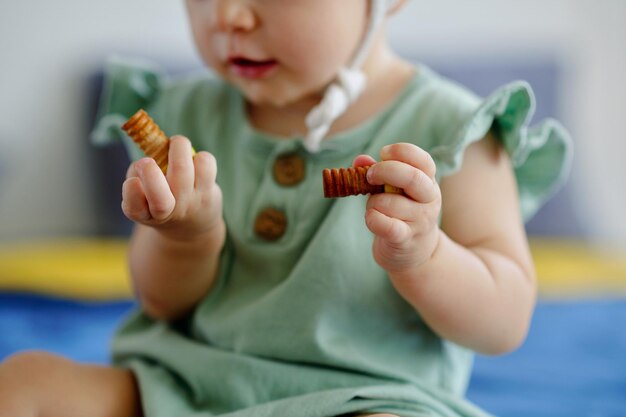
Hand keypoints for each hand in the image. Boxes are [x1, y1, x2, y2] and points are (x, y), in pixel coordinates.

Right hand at [121, 135, 223, 242]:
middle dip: (150, 173)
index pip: (135, 209)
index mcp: (146, 214)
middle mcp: (169, 212)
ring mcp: (191, 203)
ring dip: (178, 148)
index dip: (131, 194)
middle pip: (161, 199)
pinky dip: (199, 155)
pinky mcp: (210, 193)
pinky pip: (206, 164)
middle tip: (146, 160)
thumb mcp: (143, 194)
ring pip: (184, 169)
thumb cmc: (160, 198)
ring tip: (176, 145)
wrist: (194, 223)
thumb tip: (150, 151)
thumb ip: (138, 173)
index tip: (132, 181)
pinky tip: (194, 160)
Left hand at [354, 143, 441, 275]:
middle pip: (411, 177)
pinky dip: (372, 219)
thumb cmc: (401, 215)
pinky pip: (385, 224)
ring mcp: (420, 221)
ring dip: (372, 202)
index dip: (400, 151)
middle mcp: (429, 199)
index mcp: (428, 181)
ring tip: (374, 208)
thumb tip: (359, 160)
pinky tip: (372, 219)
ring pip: (389, 202)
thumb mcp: (394, 191)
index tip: (383, 154)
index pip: (422, 159)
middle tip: (370, 176)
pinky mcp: (406, 239)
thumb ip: (378, 173)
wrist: (415, 254)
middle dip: (383, 171)